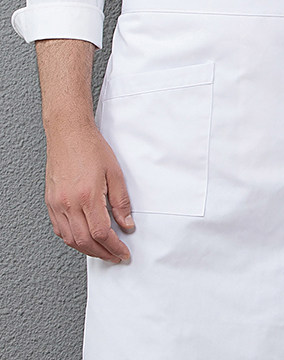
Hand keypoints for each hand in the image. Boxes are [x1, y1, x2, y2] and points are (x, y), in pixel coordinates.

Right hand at [45, 122, 133, 261]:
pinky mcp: (50, 202)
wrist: (69, 133)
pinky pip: (59, 230)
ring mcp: (57, 204)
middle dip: (103, 253)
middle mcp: (69, 203)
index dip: (114, 247)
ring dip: (87, 250)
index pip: (101, 233)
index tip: (123, 252)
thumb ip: (121, 201)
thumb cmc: (91, 147)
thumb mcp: (115, 172)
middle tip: (115, 256)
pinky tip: (82, 238)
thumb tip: (126, 223)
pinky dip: (72, 239)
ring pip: (70, 239)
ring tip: (102, 251)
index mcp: (87, 196)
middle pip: (85, 241)